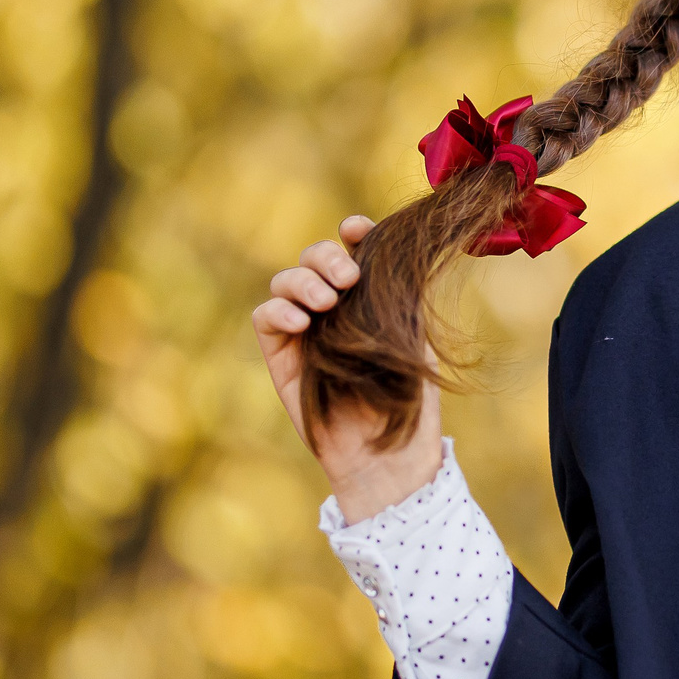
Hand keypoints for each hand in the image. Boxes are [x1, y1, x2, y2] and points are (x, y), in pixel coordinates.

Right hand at [253, 213, 443, 522]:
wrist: (388, 450)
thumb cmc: (409, 397)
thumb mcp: (413, 334)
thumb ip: (401, 291)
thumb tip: (400, 246)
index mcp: (369, 297)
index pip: (352, 249)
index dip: (352, 231)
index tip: (357, 228)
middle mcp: (334, 308)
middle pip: (313, 259)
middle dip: (324, 256)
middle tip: (348, 277)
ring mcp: (304, 330)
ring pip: (286, 282)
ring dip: (303, 281)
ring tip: (327, 301)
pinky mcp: (280, 356)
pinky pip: (265, 317)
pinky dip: (279, 309)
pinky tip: (303, 321)